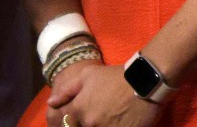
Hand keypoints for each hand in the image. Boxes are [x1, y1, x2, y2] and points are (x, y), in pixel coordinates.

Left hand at [46, 63, 160, 126]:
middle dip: (79, 125)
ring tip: (105, 119)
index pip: (62, 124)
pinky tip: (114, 123)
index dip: (64, 123)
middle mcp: (89, 124)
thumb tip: (51, 102)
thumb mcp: (88, 75)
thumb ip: (66, 90)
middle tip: (93, 117)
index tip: (72, 119)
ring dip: (95, 126)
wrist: (144, 82)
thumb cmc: (114, 77)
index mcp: (78, 110)